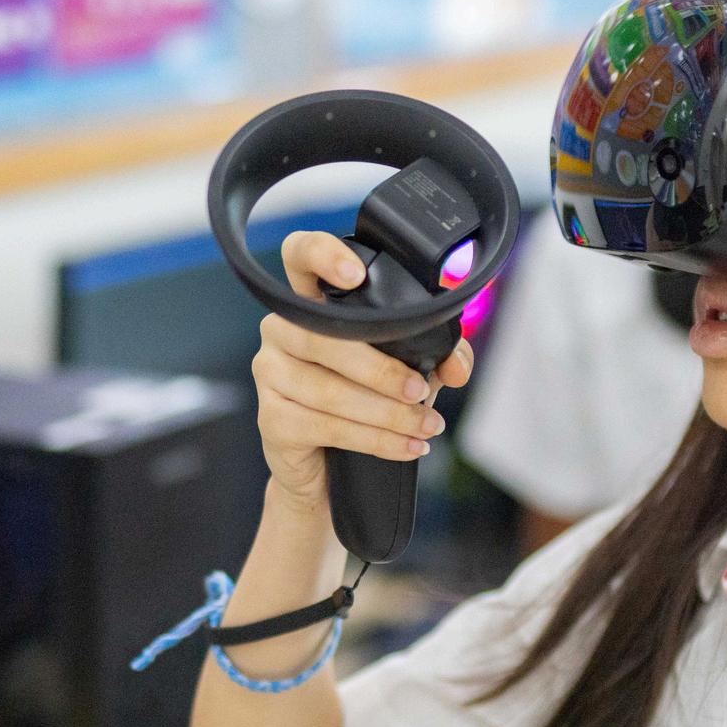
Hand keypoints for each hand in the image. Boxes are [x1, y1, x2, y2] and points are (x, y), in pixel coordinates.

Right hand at [252, 230, 473, 516]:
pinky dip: (375, 440)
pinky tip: (406, 446)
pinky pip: (327, 426)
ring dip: (387, 414)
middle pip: (326, 339)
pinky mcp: (272, 419)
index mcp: (312, 302)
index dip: (321, 256)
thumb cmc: (364, 403)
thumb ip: (438, 356)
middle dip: (382, 371)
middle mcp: (282, 330)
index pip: (300, 256)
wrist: (324, 470)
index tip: (356, 275)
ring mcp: (270, 374)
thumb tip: (456, 366)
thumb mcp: (406, 370)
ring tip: (425, 425)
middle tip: (421, 390)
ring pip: (331, 391)